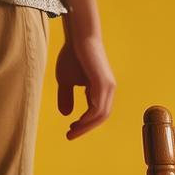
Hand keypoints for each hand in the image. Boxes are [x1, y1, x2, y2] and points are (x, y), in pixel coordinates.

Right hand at [54, 0, 113, 139]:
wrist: (78, 38)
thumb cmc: (72, 56)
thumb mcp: (66, 80)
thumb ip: (67, 97)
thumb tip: (66, 114)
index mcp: (101, 90)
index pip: (97, 113)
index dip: (85, 125)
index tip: (70, 131)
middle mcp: (109, 90)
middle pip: (101, 117)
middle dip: (85, 128)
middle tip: (70, 135)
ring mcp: (108, 87)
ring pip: (101, 114)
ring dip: (86, 125)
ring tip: (72, 130)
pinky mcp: (104, 83)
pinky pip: (98, 106)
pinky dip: (89, 116)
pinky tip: (79, 121)